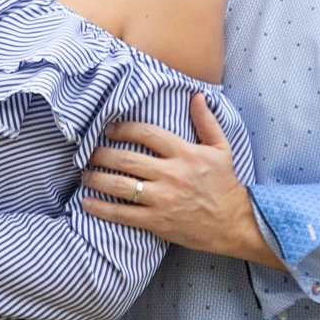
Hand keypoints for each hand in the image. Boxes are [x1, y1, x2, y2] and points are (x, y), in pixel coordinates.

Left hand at [81, 93, 281, 268]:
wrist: (234, 223)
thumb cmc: (226, 184)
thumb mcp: (221, 148)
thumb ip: (206, 121)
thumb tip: (196, 96)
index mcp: (185, 152)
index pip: (147, 134)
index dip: (123, 129)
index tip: (108, 129)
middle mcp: (171, 173)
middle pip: (126, 158)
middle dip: (101, 154)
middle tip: (89, 153)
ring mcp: (163, 198)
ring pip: (120, 185)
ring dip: (96, 178)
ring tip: (85, 174)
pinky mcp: (158, 221)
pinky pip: (123, 213)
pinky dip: (102, 209)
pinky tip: (87, 203)